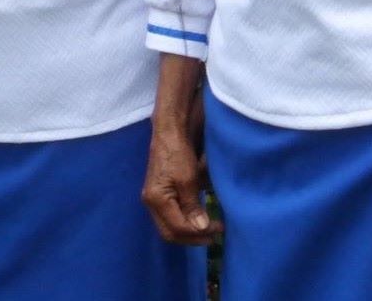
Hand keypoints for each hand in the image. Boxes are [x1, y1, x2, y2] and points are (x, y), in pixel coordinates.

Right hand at [142, 117, 217, 245]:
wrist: (169, 133)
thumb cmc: (178, 153)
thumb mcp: (188, 179)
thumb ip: (192, 206)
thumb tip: (200, 228)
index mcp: (156, 199)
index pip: (177, 228)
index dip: (199, 233)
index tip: (219, 229)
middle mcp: (151, 203)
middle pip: (170, 233)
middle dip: (193, 238)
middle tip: (215, 235)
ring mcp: (154, 199)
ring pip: (170, 227)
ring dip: (189, 232)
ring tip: (209, 230)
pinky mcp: (161, 194)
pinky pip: (171, 217)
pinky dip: (185, 222)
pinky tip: (199, 218)